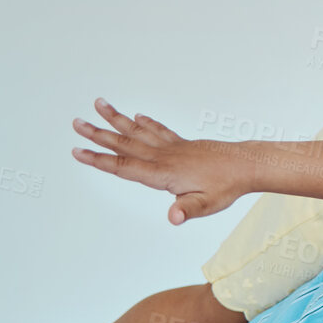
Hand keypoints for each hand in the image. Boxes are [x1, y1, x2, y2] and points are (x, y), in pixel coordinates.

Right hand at [71, 99, 242, 224]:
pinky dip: (145, 123)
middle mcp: (163, 156)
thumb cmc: (227, 187)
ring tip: (99, 103)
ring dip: (116, 119)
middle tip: (75, 122)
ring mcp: (172, 148)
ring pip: (138, 131)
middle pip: (124, 144)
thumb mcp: (207, 204)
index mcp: (163, 173)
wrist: (247, 165)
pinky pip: (159, 130)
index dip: (99, 160)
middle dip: (98, 135)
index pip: (124, 166)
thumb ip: (187, 210)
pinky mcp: (183, 144)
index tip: (77, 151)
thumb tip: (173, 218)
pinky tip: (136, 116)